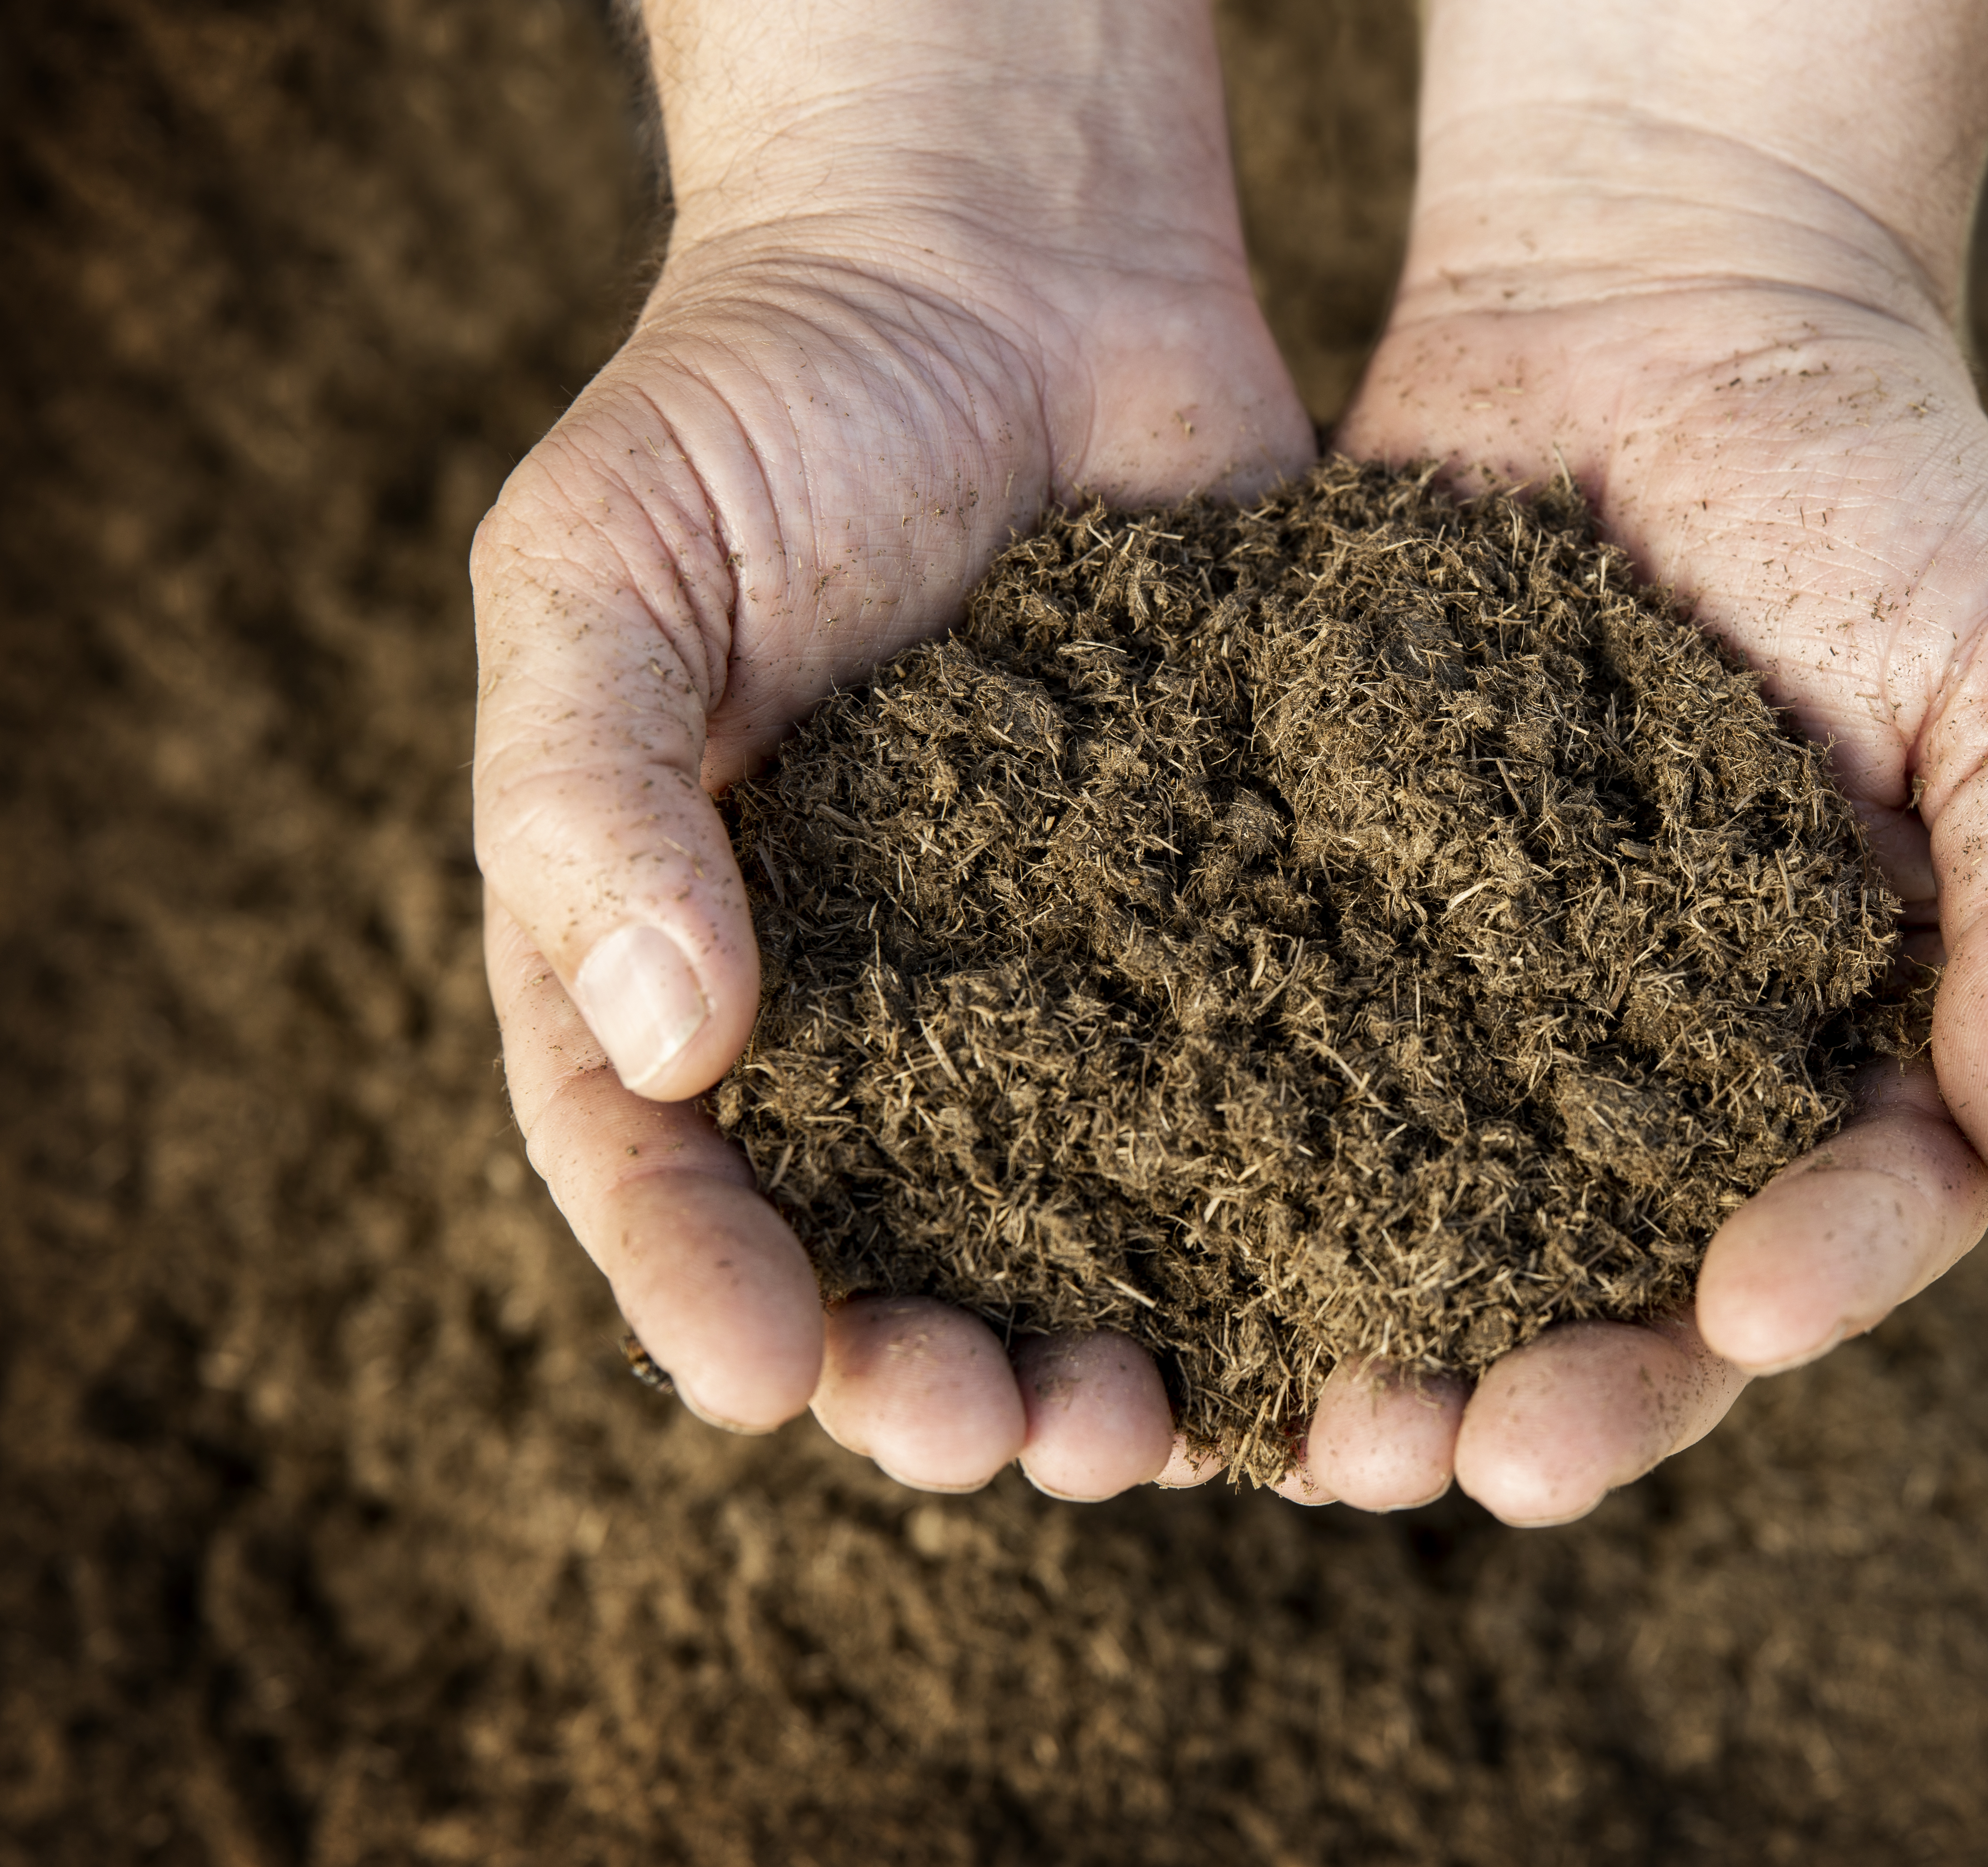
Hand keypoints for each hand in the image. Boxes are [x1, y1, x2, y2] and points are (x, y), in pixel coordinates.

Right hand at [474, 0, 1307, 1493]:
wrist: (1001, 270)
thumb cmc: (752, 404)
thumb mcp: (605, 570)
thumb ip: (594, 795)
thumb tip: (665, 1036)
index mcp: (687, 948)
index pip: (662, 1165)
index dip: (704, 1284)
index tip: (762, 1375)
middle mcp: (879, 998)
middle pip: (890, 1241)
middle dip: (937, 1366)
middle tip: (993, 1436)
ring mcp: (1061, 968)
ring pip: (1087, 1212)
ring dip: (1122, 1336)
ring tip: (1165, 1424)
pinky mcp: (1230, 902)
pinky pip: (1259, 1074)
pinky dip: (1294, 1189)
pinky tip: (1338, 1274)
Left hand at [1289, 0, 1987, 1523]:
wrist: (1662, 299)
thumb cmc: (1895, 485)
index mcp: (1860, 1037)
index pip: (1850, 1212)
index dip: (1805, 1277)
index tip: (1741, 1312)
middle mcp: (1670, 1059)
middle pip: (1628, 1278)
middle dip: (1566, 1380)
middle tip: (1473, 1463)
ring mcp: (1498, 999)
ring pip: (1444, 1220)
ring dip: (1384, 1331)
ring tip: (1310, 1428)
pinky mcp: (1345, 912)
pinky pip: (1290, 1066)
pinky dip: (1240, 1165)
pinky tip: (1172, 1250)